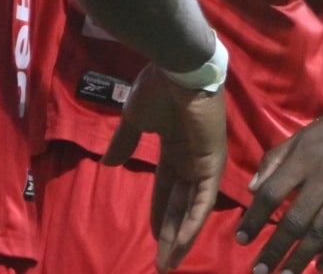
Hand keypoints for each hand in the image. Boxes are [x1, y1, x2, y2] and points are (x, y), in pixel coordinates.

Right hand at [104, 65, 228, 272]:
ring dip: (182, 236)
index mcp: (174, 149)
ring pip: (193, 209)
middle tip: (162, 263)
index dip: (159, 214)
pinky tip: (183, 242)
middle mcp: (192, 159)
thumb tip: (109, 163)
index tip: (153, 238)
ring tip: (170, 262)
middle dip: (171, 235)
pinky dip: (194, 222)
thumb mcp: (135, 120)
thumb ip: (125, 142)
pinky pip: (203, 199)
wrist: (176, 68)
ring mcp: (204, 162)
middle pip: (180, 206)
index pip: (166, 190)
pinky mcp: (212, 162)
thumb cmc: (156, 88)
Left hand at [236, 95, 322, 273]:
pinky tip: (320, 266)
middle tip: (260, 270)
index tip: (241, 238)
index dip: (254, 218)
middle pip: (295, 219)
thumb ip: (275, 159)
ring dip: (301, 258)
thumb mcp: (304, 134)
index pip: (272, 192)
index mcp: (305, 156)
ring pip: (321, 232)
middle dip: (275, 248)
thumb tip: (252, 190)